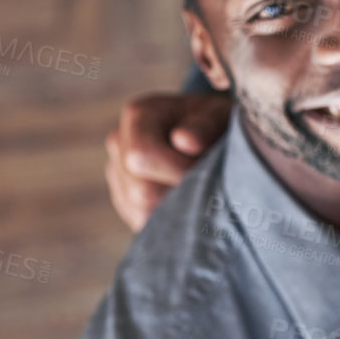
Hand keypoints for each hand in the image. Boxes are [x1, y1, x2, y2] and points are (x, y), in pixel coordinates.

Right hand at [104, 92, 232, 230]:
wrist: (213, 131)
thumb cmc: (218, 121)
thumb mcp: (220, 115)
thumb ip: (206, 125)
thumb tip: (186, 142)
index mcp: (139, 116)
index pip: (142, 155)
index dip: (179, 171)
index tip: (212, 170)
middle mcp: (120, 143)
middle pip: (141, 191)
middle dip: (184, 194)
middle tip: (213, 186)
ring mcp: (118, 173)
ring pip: (141, 212)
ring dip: (180, 209)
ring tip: (204, 191)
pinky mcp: (125, 199)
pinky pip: (144, 223)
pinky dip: (173, 219)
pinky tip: (192, 202)